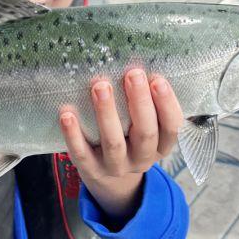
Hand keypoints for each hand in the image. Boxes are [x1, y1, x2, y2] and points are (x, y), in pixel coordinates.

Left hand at [58, 71, 183, 224]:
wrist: (110, 177)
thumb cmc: (130, 136)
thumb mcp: (146, 125)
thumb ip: (146, 103)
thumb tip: (138, 61)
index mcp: (161, 145)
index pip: (171, 127)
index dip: (166, 105)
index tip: (158, 80)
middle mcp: (142, 158)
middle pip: (145, 133)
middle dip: (140, 102)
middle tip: (133, 74)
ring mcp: (116, 166)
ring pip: (113, 143)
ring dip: (107, 113)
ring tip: (101, 86)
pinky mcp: (91, 169)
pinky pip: (82, 153)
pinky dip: (73, 134)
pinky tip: (67, 114)